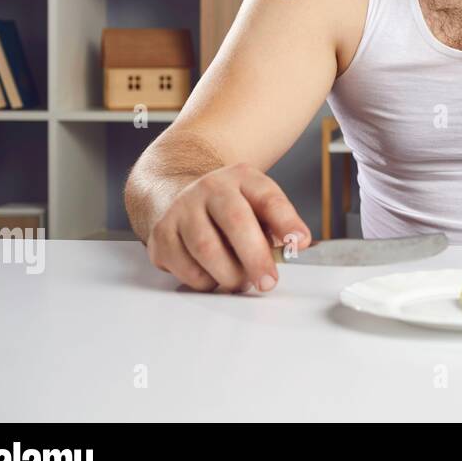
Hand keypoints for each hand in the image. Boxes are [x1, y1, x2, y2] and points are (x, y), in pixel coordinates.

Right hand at [146, 162, 310, 292]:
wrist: (179, 195)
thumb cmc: (230, 207)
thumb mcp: (258, 204)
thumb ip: (278, 224)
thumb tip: (296, 245)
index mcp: (242, 178)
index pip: (268, 198)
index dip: (287, 221)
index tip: (300, 242)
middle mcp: (210, 188)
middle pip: (236, 222)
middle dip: (256, 258)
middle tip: (268, 282)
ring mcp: (181, 210)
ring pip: (207, 249)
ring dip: (230, 275)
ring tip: (241, 281)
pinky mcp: (161, 235)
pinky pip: (187, 269)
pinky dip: (206, 281)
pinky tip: (213, 275)